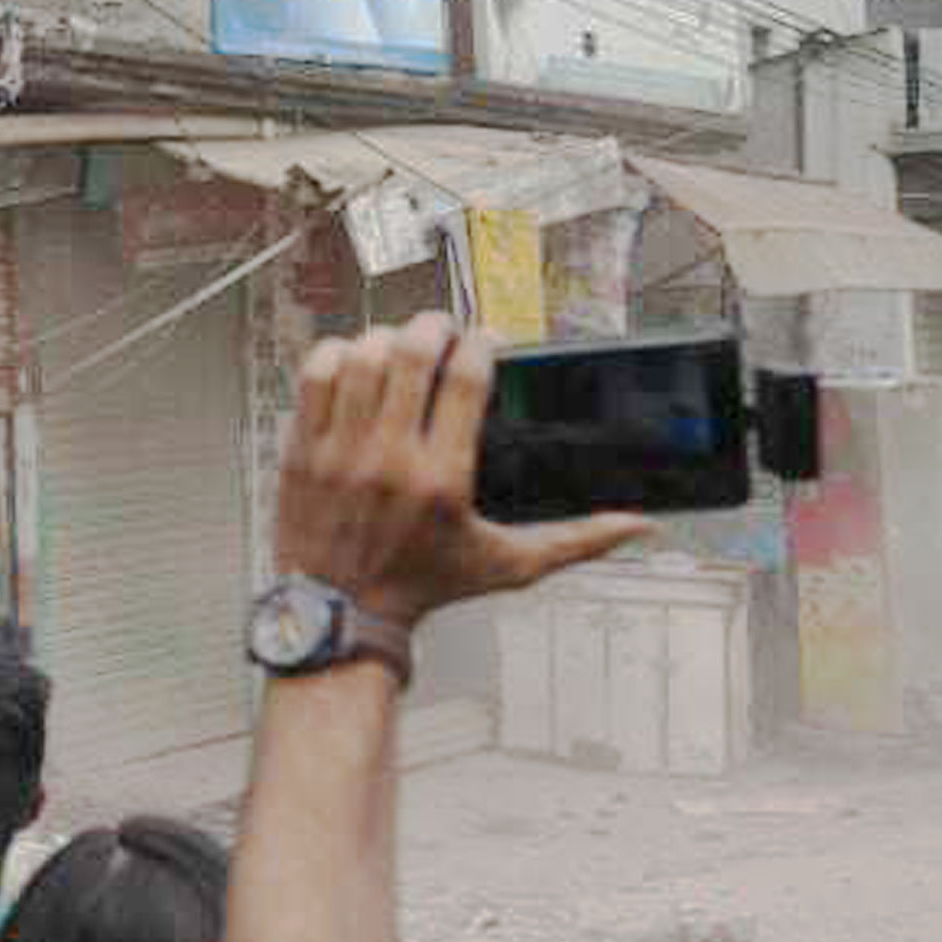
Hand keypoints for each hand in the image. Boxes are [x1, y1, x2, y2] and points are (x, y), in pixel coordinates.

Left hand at [277, 314, 649, 629]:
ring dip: (384, 338)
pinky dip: (333, 355)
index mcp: (442, 480)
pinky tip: (352, 360)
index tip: (488, 339)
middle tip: (445, 330)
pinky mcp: (301, 451)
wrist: (340, 613)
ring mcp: (337, 452)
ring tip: (401, 344)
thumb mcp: (507, 565)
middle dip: (434, 327)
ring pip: (359, 358)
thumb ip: (577, 541)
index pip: (464, 382)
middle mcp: (387, 459)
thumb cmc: (423, 587)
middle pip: (410, 355)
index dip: (481, 344)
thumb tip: (640, 526)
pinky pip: (311, 379)